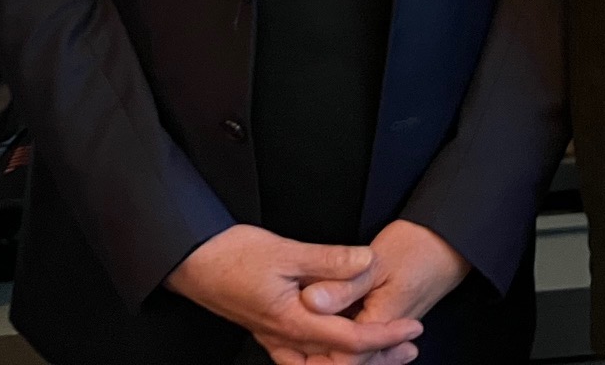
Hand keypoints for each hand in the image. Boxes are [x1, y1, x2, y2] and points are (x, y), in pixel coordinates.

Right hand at [166, 224, 423, 363]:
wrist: (190, 262)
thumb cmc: (230, 255)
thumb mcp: (284, 251)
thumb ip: (327, 260)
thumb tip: (366, 261)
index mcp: (293, 322)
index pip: (350, 341)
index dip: (386, 336)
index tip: (414, 329)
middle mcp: (286, 339)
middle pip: (340, 362)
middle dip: (378, 356)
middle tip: (410, 346)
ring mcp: (275, 339)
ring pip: (322, 364)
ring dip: (356, 357)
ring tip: (385, 347)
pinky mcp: (269, 331)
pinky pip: (304, 356)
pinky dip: (328, 355)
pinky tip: (337, 345)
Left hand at [301, 220, 469, 348]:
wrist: (449, 242)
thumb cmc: (418, 247)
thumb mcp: (376, 262)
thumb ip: (342, 284)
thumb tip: (310, 301)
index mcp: (381, 322)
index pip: (345, 356)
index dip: (316, 354)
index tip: (290, 343)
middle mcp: (386, 333)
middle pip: (349, 357)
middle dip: (320, 353)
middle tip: (293, 346)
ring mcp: (389, 328)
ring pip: (357, 351)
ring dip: (334, 346)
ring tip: (305, 341)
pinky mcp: (389, 319)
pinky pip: (365, 339)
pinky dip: (345, 337)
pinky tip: (330, 324)